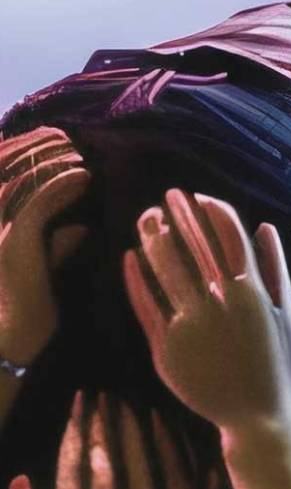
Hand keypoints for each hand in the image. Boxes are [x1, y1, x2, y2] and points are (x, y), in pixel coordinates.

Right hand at [0, 127, 88, 364]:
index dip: (21, 151)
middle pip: (3, 166)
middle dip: (36, 146)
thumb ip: (54, 247)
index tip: (54, 140)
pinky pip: (40, 201)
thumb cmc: (27, 318)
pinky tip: (84, 177)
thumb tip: (80, 228)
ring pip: (22, 177)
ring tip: (80, 153)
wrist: (9, 351)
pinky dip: (63, 184)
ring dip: (52, 160)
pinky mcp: (15, 245)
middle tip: (68, 137)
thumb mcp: (39, 274)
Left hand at [123, 190, 290, 432]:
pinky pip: (146, 305)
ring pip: (166, 269)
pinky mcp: (166, 346)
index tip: (199, 197)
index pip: (228, 237)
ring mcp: (189, 323)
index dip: (212, 212)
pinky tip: (130, 259)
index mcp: (252, 291)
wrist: (259, 417)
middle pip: (193, 246)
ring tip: (146, 218)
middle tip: (168, 195)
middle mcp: (218, 301)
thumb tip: (265, 228)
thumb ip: (277, 270)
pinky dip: (136, 279)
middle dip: (180, 215)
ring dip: (155, 238)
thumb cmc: (281, 366)